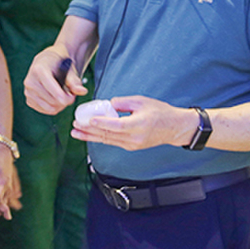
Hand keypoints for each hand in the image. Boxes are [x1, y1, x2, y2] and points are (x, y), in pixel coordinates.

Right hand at [24, 49, 85, 115]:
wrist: (48, 61)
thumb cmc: (59, 64)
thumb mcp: (69, 69)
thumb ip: (75, 82)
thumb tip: (82, 91)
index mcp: (39, 70)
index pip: (55, 93)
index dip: (68, 98)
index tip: (73, 95)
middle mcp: (30, 81)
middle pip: (53, 102)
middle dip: (65, 101)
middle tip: (69, 94)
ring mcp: (28, 91)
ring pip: (49, 108)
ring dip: (60, 105)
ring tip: (63, 95)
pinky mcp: (29, 99)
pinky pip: (45, 110)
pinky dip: (53, 107)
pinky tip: (55, 98)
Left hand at [73, 95, 191, 151]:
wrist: (174, 128)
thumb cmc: (160, 112)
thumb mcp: (142, 101)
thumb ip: (123, 102)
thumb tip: (108, 105)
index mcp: (138, 124)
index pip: (115, 125)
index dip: (101, 123)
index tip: (88, 120)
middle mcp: (134, 137)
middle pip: (107, 135)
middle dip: (89, 130)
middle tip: (75, 125)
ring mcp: (132, 144)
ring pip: (107, 140)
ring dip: (90, 136)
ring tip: (76, 133)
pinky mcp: (131, 147)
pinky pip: (113, 142)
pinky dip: (101, 138)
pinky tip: (90, 135)